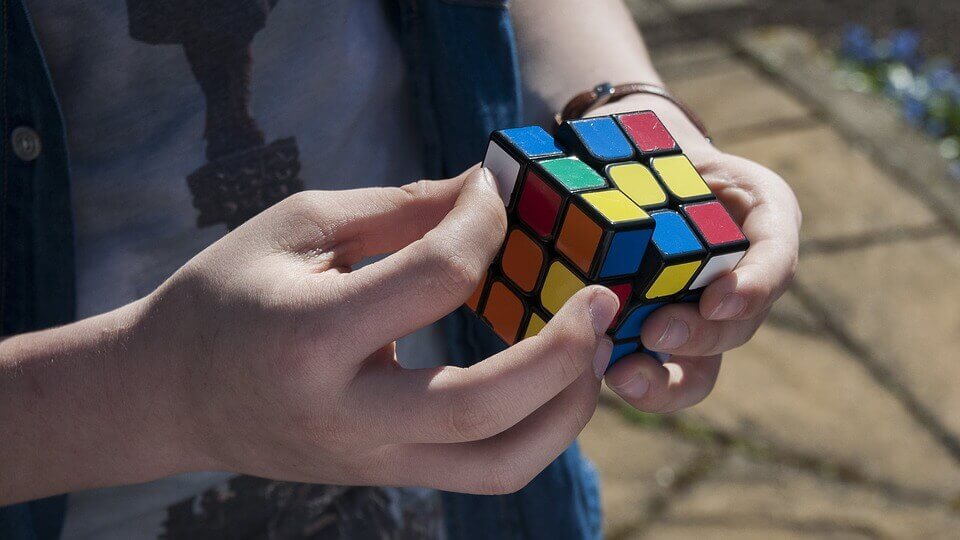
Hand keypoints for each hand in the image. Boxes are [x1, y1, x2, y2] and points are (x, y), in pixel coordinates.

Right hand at [139, 167, 619, 494]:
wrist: (170, 395)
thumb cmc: (227, 296)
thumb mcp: (298, 228)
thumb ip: (399, 211)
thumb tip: (486, 192)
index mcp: (309, 336)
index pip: (433, 279)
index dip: (481, 224)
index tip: (491, 194)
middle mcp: (345, 414)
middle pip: (483, 406)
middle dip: (563, 349)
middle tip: (603, 298)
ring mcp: (371, 459)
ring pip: (500, 464)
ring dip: (568, 408)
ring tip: (593, 349)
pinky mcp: (388, 476)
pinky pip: (485, 471)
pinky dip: (538, 430)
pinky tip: (552, 380)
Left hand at [589, 95, 801, 412]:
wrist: (643, 185)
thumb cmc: (660, 158)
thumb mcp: (667, 138)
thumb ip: (653, 149)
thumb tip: (601, 152)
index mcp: (764, 224)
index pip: (776, 260)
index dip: (752, 288)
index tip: (718, 302)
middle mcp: (746, 281)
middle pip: (739, 325)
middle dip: (700, 335)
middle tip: (657, 332)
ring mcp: (708, 321)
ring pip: (706, 368)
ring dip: (669, 379)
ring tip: (627, 377)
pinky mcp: (667, 344)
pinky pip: (666, 377)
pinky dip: (642, 385)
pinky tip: (610, 379)